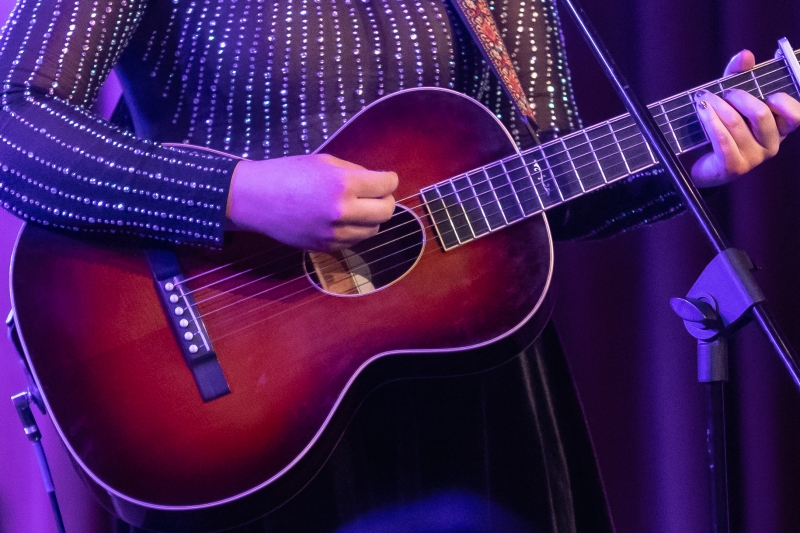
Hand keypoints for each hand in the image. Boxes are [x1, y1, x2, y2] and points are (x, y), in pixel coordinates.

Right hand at [227, 154, 397, 250]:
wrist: (255, 199)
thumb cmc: (288, 173)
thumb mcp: (324, 162)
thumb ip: (355, 172)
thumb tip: (379, 183)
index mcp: (343, 184)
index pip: (386, 186)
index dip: (389, 180)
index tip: (386, 179)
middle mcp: (341, 211)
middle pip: (386, 212)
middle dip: (386, 200)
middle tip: (377, 194)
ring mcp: (333, 233)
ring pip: (373, 231)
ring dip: (372, 218)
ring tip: (358, 207)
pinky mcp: (325, 247)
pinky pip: (354, 241)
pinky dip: (355, 230)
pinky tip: (343, 219)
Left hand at [691, 50, 799, 186]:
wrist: (700, 164)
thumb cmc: (722, 128)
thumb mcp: (731, 98)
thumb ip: (739, 76)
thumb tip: (745, 54)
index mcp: (779, 128)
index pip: (796, 115)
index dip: (784, 99)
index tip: (768, 87)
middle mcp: (771, 145)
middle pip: (761, 114)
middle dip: (739, 97)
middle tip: (723, 92)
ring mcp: (753, 159)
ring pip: (736, 124)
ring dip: (717, 106)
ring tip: (702, 98)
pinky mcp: (733, 167)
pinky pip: (722, 140)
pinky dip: (709, 121)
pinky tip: (700, 110)